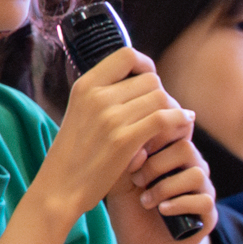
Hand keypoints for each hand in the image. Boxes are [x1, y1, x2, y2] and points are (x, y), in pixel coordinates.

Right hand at [35, 49, 193, 218]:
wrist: (60, 188)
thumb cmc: (73, 155)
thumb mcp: (79, 113)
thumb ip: (103, 95)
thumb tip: (142, 81)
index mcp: (84, 86)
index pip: (126, 55)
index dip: (145, 65)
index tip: (149, 80)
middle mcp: (97, 97)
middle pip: (150, 79)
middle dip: (161, 94)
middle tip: (162, 112)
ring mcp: (110, 118)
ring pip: (161, 98)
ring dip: (173, 109)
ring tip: (171, 124)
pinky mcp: (124, 141)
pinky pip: (164, 119)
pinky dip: (179, 120)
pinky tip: (182, 126)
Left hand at [106, 132, 214, 243]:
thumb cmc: (128, 211)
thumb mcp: (120, 182)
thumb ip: (127, 160)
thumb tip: (140, 147)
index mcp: (172, 155)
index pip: (177, 130)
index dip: (157, 135)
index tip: (136, 152)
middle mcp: (192, 168)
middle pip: (186, 148)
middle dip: (157, 164)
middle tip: (137, 180)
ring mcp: (203, 190)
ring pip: (197, 173)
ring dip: (166, 187)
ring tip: (145, 201)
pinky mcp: (209, 213)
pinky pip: (204, 200)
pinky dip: (180, 204)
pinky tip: (162, 210)